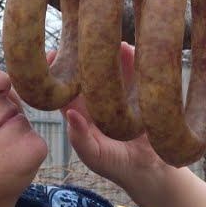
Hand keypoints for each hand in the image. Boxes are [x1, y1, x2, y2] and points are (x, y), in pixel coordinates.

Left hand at [49, 44, 168, 190]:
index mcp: (80, 110)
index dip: (57, 68)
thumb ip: (80, 138)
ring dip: (112, 52)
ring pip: (112, 66)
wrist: (151, 170)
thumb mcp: (95, 156)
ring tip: (115, 42)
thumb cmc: (116, 165)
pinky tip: (134, 50)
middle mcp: (97, 96)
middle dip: (86, 52)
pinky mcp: (141, 92)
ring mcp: (119, 92)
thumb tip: (69, 113)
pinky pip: (137, 72)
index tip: (54, 52)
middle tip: (87, 36)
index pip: (64, 85)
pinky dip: (135, 60)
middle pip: (88, 68)